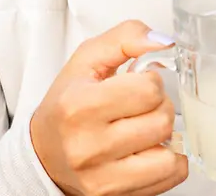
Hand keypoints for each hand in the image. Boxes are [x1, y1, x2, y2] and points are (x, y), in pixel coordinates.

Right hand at [30, 20, 186, 195]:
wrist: (44, 153)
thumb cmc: (68, 104)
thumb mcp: (87, 59)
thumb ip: (126, 37)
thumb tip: (163, 41)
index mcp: (79, 105)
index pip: (149, 89)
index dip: (150, 82)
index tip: (137, 84)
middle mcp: (87, 145)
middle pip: (162, 119)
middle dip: (159, 107)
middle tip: (141, 107)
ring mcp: (101, 177)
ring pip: (169, 152)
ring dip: (164, 136)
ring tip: (144, 128)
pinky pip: (171, 176)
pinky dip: (170, 160)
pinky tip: (149, 150)